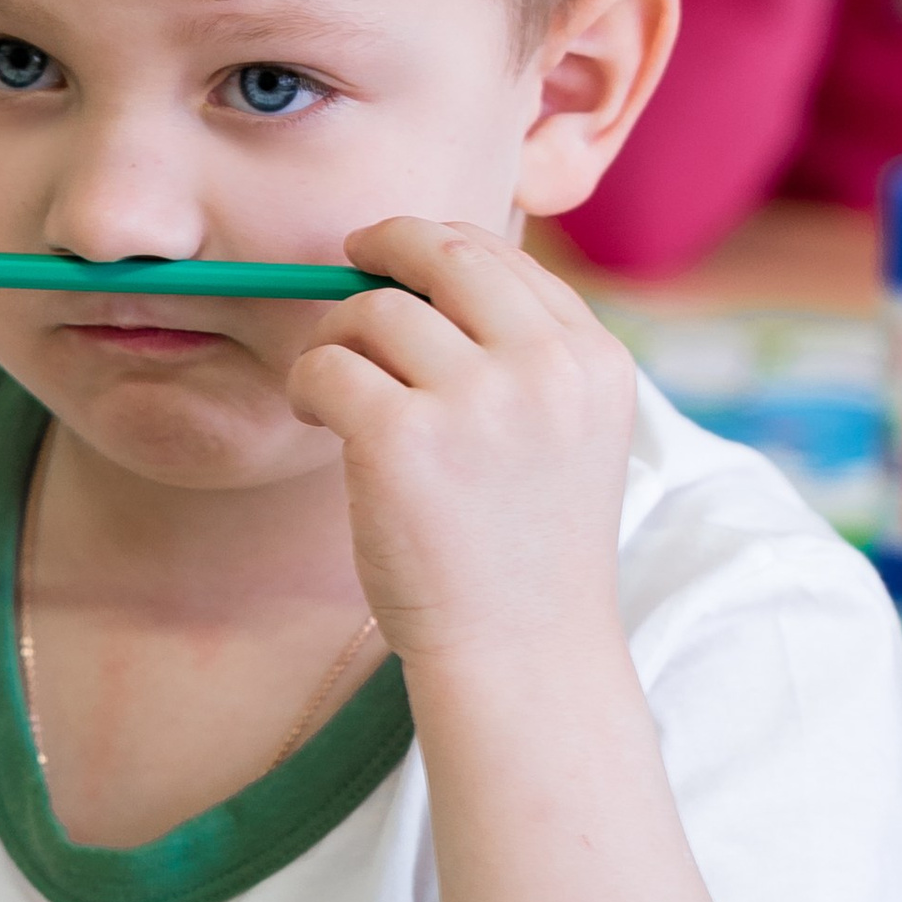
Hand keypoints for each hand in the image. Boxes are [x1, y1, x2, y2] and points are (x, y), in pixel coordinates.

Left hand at [285, 222, 638, 665]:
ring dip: (339, 336)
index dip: (441, 247)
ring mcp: (476, 400)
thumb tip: (430, 262)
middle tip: (349, 264)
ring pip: (374, 310)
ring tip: (337, 388)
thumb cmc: (525, 548)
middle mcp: (546, 368)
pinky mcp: (401, 438)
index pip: (506, 257)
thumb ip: (528, 354)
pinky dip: (307, 383)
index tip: (400, 258)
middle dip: (383, 247)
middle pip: (442, 254)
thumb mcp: (567, 434)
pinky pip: (327, 366)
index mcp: (594, 361)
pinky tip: (317, 417)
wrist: (518, 654)